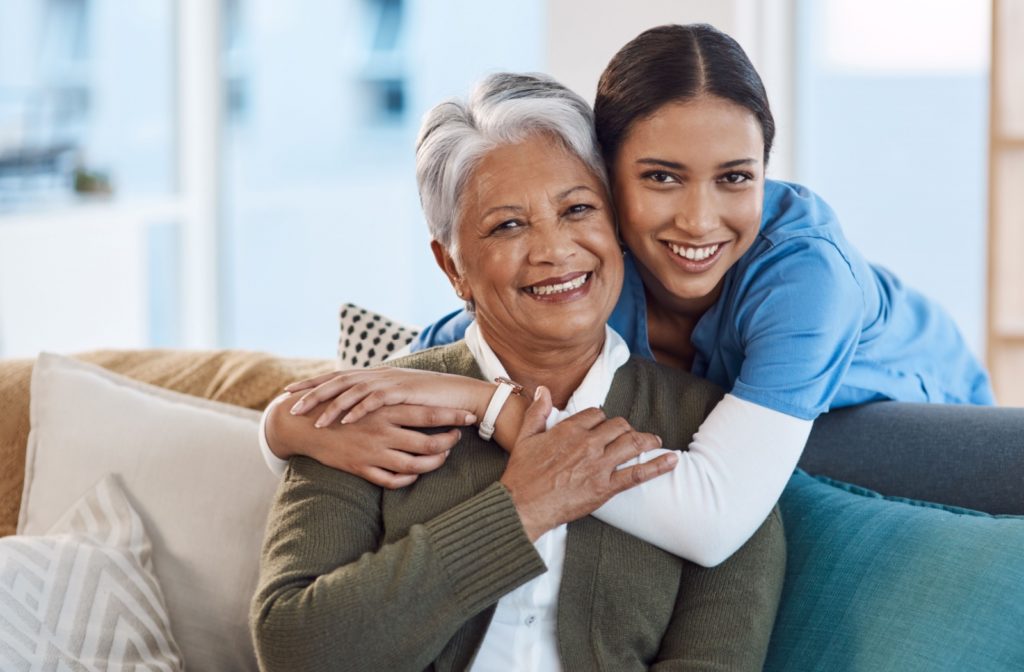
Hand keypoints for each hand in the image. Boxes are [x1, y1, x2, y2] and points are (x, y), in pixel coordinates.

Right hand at [267, 399, 476, 488]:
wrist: (306, 424)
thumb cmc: (342, 406)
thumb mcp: (367, 395)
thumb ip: (392, 395)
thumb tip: (417, 389)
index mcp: (386, 409)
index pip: (429, 413)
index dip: (453, 417)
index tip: (470, 417)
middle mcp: (383, 431)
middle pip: (428, 442)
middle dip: (449, 442)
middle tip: (457, 439)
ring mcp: (373, 452)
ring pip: (415, 465)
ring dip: (434, 462)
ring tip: (441, 456)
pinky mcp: (361, 468)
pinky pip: (392, 480)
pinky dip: (409, 478)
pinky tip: (416, 472)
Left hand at [284, 368, 491, 427]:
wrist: (457, 394)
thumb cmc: (429, 399)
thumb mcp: (397, 398)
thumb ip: (377, 397)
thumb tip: (357, 406)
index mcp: (373, 375)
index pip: (336, 377)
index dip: (312, 384)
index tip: (290, 392)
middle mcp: (377, 374)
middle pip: (336, 381)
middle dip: (312, 393)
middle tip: (290, 405)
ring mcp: (388, 382)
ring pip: (351, 391)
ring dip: (331, 406)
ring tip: (313, 421)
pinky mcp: (400, 392)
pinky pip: (373, 401)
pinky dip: (357, 410)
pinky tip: (343, 422)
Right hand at [499, 386, 675, 540]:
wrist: (523, 505)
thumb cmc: (521, 474)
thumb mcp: (524, 437)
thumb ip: (537, 412)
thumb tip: (543, 390)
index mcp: (569, 429)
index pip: (596, 414)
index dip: (601, 419)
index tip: (603, 426)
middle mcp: (588, 443)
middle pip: (618, 426)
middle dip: (626, 428)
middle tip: (630, 435)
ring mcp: (599, 465)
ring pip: (632, 443)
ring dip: (647, 440)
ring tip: (655, 442)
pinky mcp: (606, 486)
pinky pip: (638, 473)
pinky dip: (658, 466)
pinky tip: (672, 461)